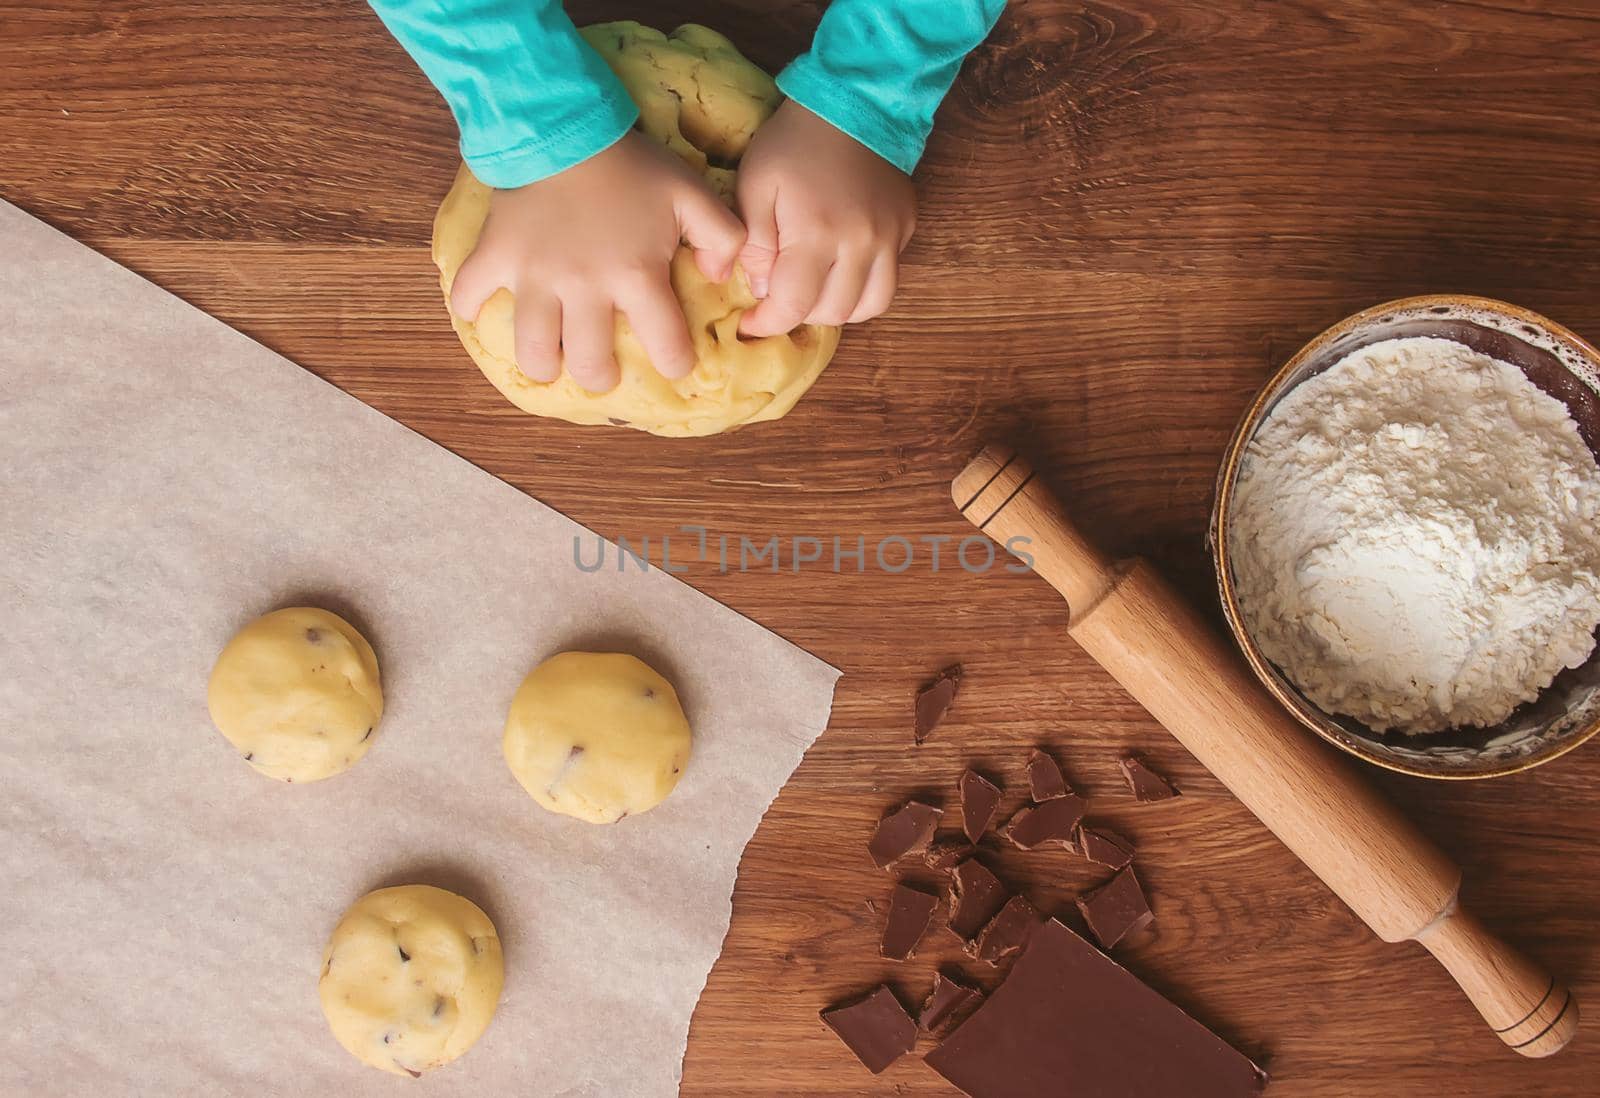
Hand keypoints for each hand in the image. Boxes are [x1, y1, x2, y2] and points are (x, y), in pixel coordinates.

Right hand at [449, 131, 744, 391]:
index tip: (674, 364)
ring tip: (551, 361)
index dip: (676, 363)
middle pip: (589, 363)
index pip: (665, 344)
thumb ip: (723, 237)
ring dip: (543, 365)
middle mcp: (583, 286)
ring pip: (532, 350)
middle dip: (599, 377)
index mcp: (635, 275)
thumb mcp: (691, 193)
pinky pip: (471, 296)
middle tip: (601, 369)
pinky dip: (470, 308)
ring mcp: (534, 276)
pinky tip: (481, 311)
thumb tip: (720, 278)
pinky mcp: (495, 257)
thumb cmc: (630, 165)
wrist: (562, 125)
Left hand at [735, 100, 916, 336]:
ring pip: (869, 306)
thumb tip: (762, 290)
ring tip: (813, 292)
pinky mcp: (906, 229)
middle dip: (800, 314)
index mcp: (817, 234)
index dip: (768, 324)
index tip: (750, 323)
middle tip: (780, 296)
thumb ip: (753, 243)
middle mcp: (861, 244)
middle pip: (832, 312)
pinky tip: (840, 272)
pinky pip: (887, 279)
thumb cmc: (793, 143)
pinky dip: (862, 289)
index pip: (793, 306)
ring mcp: (890, 239)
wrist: (853, 102)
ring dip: (836, 309)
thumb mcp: (755, 186)